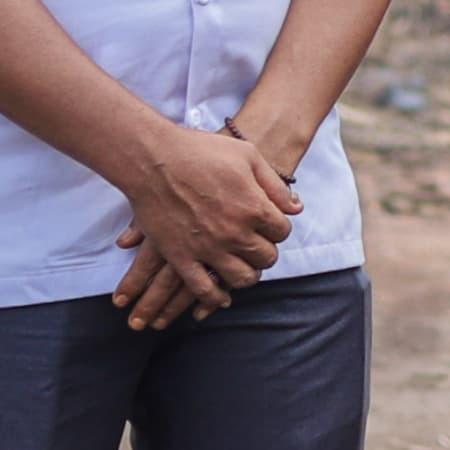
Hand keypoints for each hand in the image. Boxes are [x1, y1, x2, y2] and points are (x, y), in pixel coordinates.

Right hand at [107, 121, 301, 328]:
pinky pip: (203, 289)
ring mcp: (208, 248)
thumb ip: (274, 184)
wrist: (153, 159)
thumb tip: (296, 208)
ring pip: (241, 278)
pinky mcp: (181, 257)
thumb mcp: (247, 156)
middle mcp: (235, 233)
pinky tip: (220, 297)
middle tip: (256, 245)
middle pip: (266, 257)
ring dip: (246, 275)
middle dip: (265, 252)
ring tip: (243, 267)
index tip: (268, 224)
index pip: (282, 232)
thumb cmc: (200, 151)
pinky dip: (214, 298)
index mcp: (254, 208)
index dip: (278, 228)